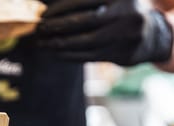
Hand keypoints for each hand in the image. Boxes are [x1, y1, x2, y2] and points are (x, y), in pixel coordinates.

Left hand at [37, 0, 172, 65]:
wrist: (149, 35)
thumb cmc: (120, 14)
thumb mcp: (109, 1)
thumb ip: (85, 4)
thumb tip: (51, 11)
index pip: (82, 1)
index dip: (59, 10)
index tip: (43, 17)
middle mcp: (125, 12)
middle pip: (82, 21)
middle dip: (57, 27)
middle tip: (40, 31)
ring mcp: (124, 35)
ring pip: (84, 41)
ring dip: (60, 44)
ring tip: (44, 44)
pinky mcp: (120, 54)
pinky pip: (89, 56)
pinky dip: (70, 55)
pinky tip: (57, 53)